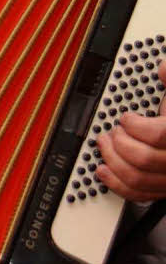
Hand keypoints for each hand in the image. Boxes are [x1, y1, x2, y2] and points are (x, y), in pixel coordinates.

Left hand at [95, 58, 165, 201]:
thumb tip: (162, 68)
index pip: (159, 135)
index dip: (136, 125)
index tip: (126, 118)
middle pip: (144, 159)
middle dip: (119, 143)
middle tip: (112, 132)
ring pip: (139, 179)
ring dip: (113, 162)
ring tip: (104, 145)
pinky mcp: (165, 188)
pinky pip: (140, 194)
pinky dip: (117, 184)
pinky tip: (104, 170)